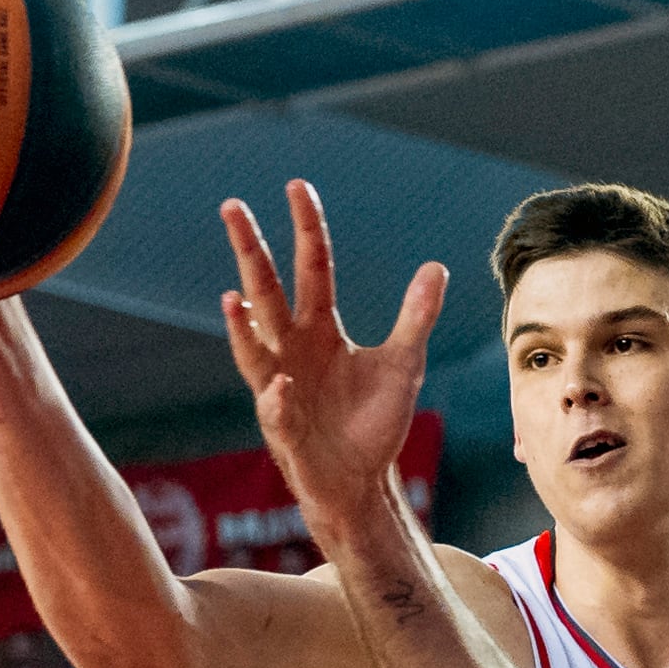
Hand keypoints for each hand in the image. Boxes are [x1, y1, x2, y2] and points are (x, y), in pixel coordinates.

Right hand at [221, 185, 446, 534]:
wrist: (362, 481)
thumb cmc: (373, 422)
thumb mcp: (404, 363)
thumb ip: (416, 317)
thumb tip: (435, 267)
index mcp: (320, 328)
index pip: (311, 267)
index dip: (306, 228)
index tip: (297, 187)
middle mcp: (292, 349)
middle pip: (267, 291)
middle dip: (249, 251)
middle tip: (232, 207)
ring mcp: (281, 387)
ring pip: (254, 349)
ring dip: (242, 327)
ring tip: (234, 298)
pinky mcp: (284, 429)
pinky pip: (276, 411)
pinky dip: (277, 399)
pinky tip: (281, 386)